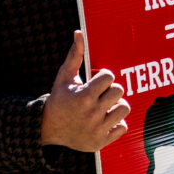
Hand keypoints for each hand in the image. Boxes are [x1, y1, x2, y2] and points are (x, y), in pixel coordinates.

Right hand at [38, 31, 129, 151]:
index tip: (95, 83)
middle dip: (110, 91)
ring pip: (124, 108)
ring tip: (104, 106)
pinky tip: (104, 120)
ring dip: (116, 106)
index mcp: (83, 96)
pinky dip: (116, 124)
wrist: (49, 129)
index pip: (109, 77)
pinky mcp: (101, 141)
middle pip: (119, 91)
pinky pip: (123, 127)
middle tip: (100, 94)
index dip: (103, 77)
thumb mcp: (64, 77)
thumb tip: (79, 32)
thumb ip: (74, 55)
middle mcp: (91, 113)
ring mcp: (97, 129)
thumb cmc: (59, 99)